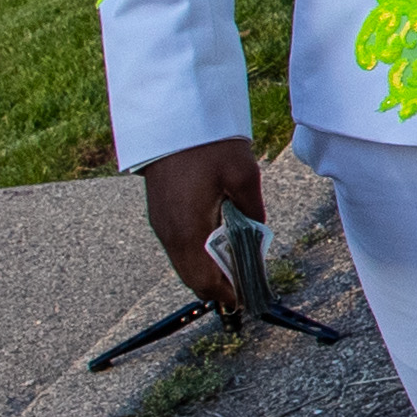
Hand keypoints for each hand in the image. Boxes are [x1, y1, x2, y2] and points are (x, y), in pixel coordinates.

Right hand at [139, 137, 268, 314]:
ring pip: (183, 260)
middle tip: (244, 285)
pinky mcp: (159, 211)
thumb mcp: (244, 177)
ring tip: (236, 265)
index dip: (225, 294)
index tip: (245, 299)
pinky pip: (178, 243)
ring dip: (207, 267)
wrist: (172, 117)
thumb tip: (258, 235)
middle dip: (217, 284)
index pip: (203, 281)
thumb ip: (253, 212)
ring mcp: (159, 222)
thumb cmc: (208, 145)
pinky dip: (197, 251)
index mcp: (187, 230)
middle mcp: (168, 232)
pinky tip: (218, 242)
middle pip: (191, 275)